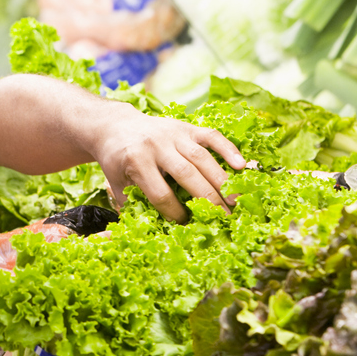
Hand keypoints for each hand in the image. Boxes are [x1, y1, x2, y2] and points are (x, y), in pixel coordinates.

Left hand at [93, 101, 246, 222]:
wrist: (115, 125)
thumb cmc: (117, 159)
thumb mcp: (115, 182)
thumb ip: (131, 205)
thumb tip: (150, 229)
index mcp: (136, 161)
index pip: (160, 193)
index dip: (174, 212)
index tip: (185, 224)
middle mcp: (157, 145)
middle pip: (186, 175)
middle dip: (207, 199)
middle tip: (224, 218)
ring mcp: (174, 133)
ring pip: (202, 157)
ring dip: (221, 180)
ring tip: (235, 200)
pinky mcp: (186, 126)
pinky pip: (211, 136)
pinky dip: (228, 149)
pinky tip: (241, 166)